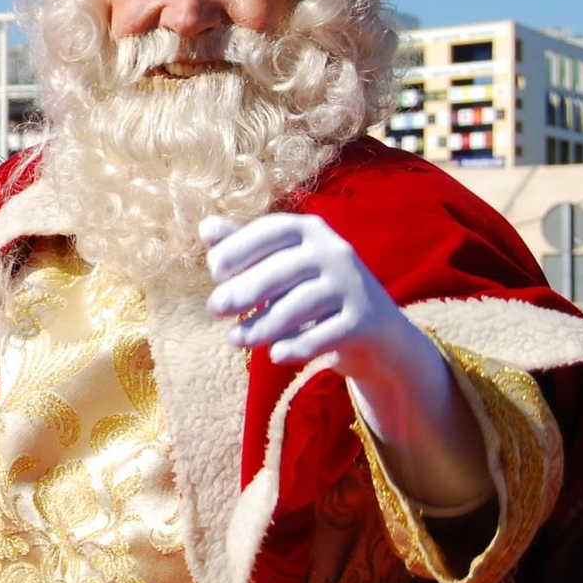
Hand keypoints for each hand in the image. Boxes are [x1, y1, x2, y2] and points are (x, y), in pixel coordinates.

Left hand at [202, 213, 491, 510]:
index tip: (215, 270)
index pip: (272, 230)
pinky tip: (275, 355)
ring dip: (261, 325)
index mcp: (310, 232)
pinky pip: (325, 335)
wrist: (376, 335)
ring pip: (299, 305)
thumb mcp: (281, 267)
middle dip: (243, 290)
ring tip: (234, 339)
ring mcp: (353, 287)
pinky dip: (297, 346)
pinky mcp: (365, 322)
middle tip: (213, 308)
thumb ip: (245, 247)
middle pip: (282, 270)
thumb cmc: (314, 293)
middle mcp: (335, 253)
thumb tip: (205, 226)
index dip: (239, 247)